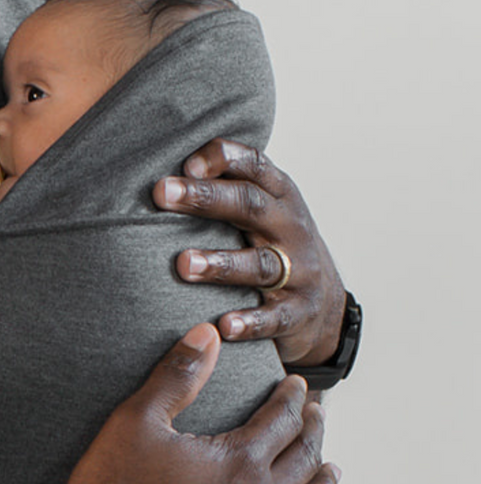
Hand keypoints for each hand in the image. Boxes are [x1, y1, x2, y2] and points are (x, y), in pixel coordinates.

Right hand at [60, 324, 337, 483]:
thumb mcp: (136, 421)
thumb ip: (177, 376)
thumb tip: (207, 333)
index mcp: (239, 461)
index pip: (281, 420)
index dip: (291, 398)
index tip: (298, 385)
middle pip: (303, 461)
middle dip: (313, 432)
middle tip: (319, 416)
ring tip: (332, 472)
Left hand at [152, 138, 344, 367]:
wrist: (326, 304)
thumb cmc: (272, 244)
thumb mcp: (259, 210)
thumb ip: (221, 187)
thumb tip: (157, 173)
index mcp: (279, 194)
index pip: (254, 165)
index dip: (222, 158)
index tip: (185, 164)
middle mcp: (290, 227)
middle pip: (249, 205)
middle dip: (205, 198)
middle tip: (161, 194)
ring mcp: (300, 270)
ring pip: (259, 263)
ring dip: (221, 263)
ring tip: (184, 264)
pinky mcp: (299, 312)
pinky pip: (275, 317)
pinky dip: (251, 321)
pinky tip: (224, 325)